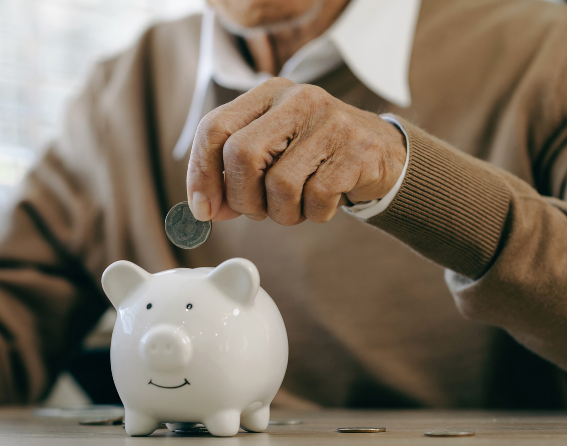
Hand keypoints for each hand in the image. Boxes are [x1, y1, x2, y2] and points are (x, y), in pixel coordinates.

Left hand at [187, 77, 407, 224]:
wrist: (382, 154)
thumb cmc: (312, 158)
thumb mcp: (269, 152)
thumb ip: (233, 174)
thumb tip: (204, 209)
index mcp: (266, 94)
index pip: (213, 128)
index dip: (201, 174)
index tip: (204, 208)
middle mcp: (297, 99)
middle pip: (241, 154)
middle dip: (242, 197)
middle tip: (255, 212)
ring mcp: (330, 122)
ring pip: (279, 184)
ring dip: (280, 213)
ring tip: (294, 207)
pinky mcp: (356, 151)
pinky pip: (316, 199)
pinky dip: (313, 214)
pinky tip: (323, 204)